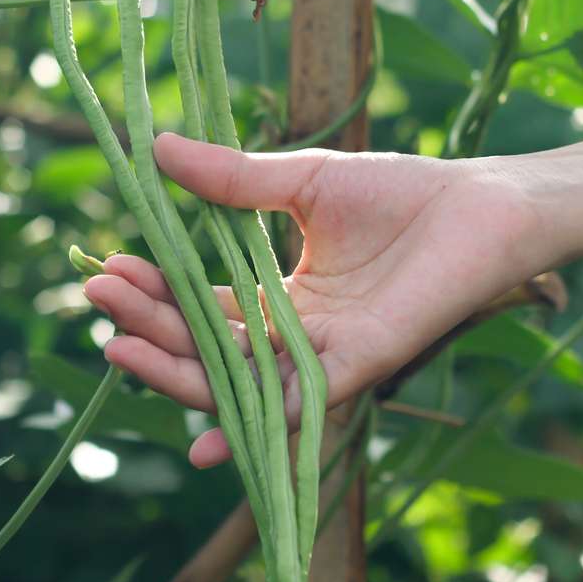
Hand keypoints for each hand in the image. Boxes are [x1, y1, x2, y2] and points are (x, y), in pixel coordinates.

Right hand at [84, 133, 548, 466]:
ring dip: (175, 371)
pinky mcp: (358, 367)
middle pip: (207, 350)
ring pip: (235, 382)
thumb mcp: (300, 181)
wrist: (484, 204)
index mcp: (284, 298)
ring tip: (119, 343)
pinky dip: (249, 425)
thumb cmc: (404, 192)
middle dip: (149, 330)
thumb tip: (156, 148)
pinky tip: (199, 433)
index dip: (155, 293)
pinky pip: (294, 406)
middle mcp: (297, 338)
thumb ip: (232, 180)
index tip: (109, 266)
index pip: (204, 307)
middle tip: (97, 299)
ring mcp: (324, 358)